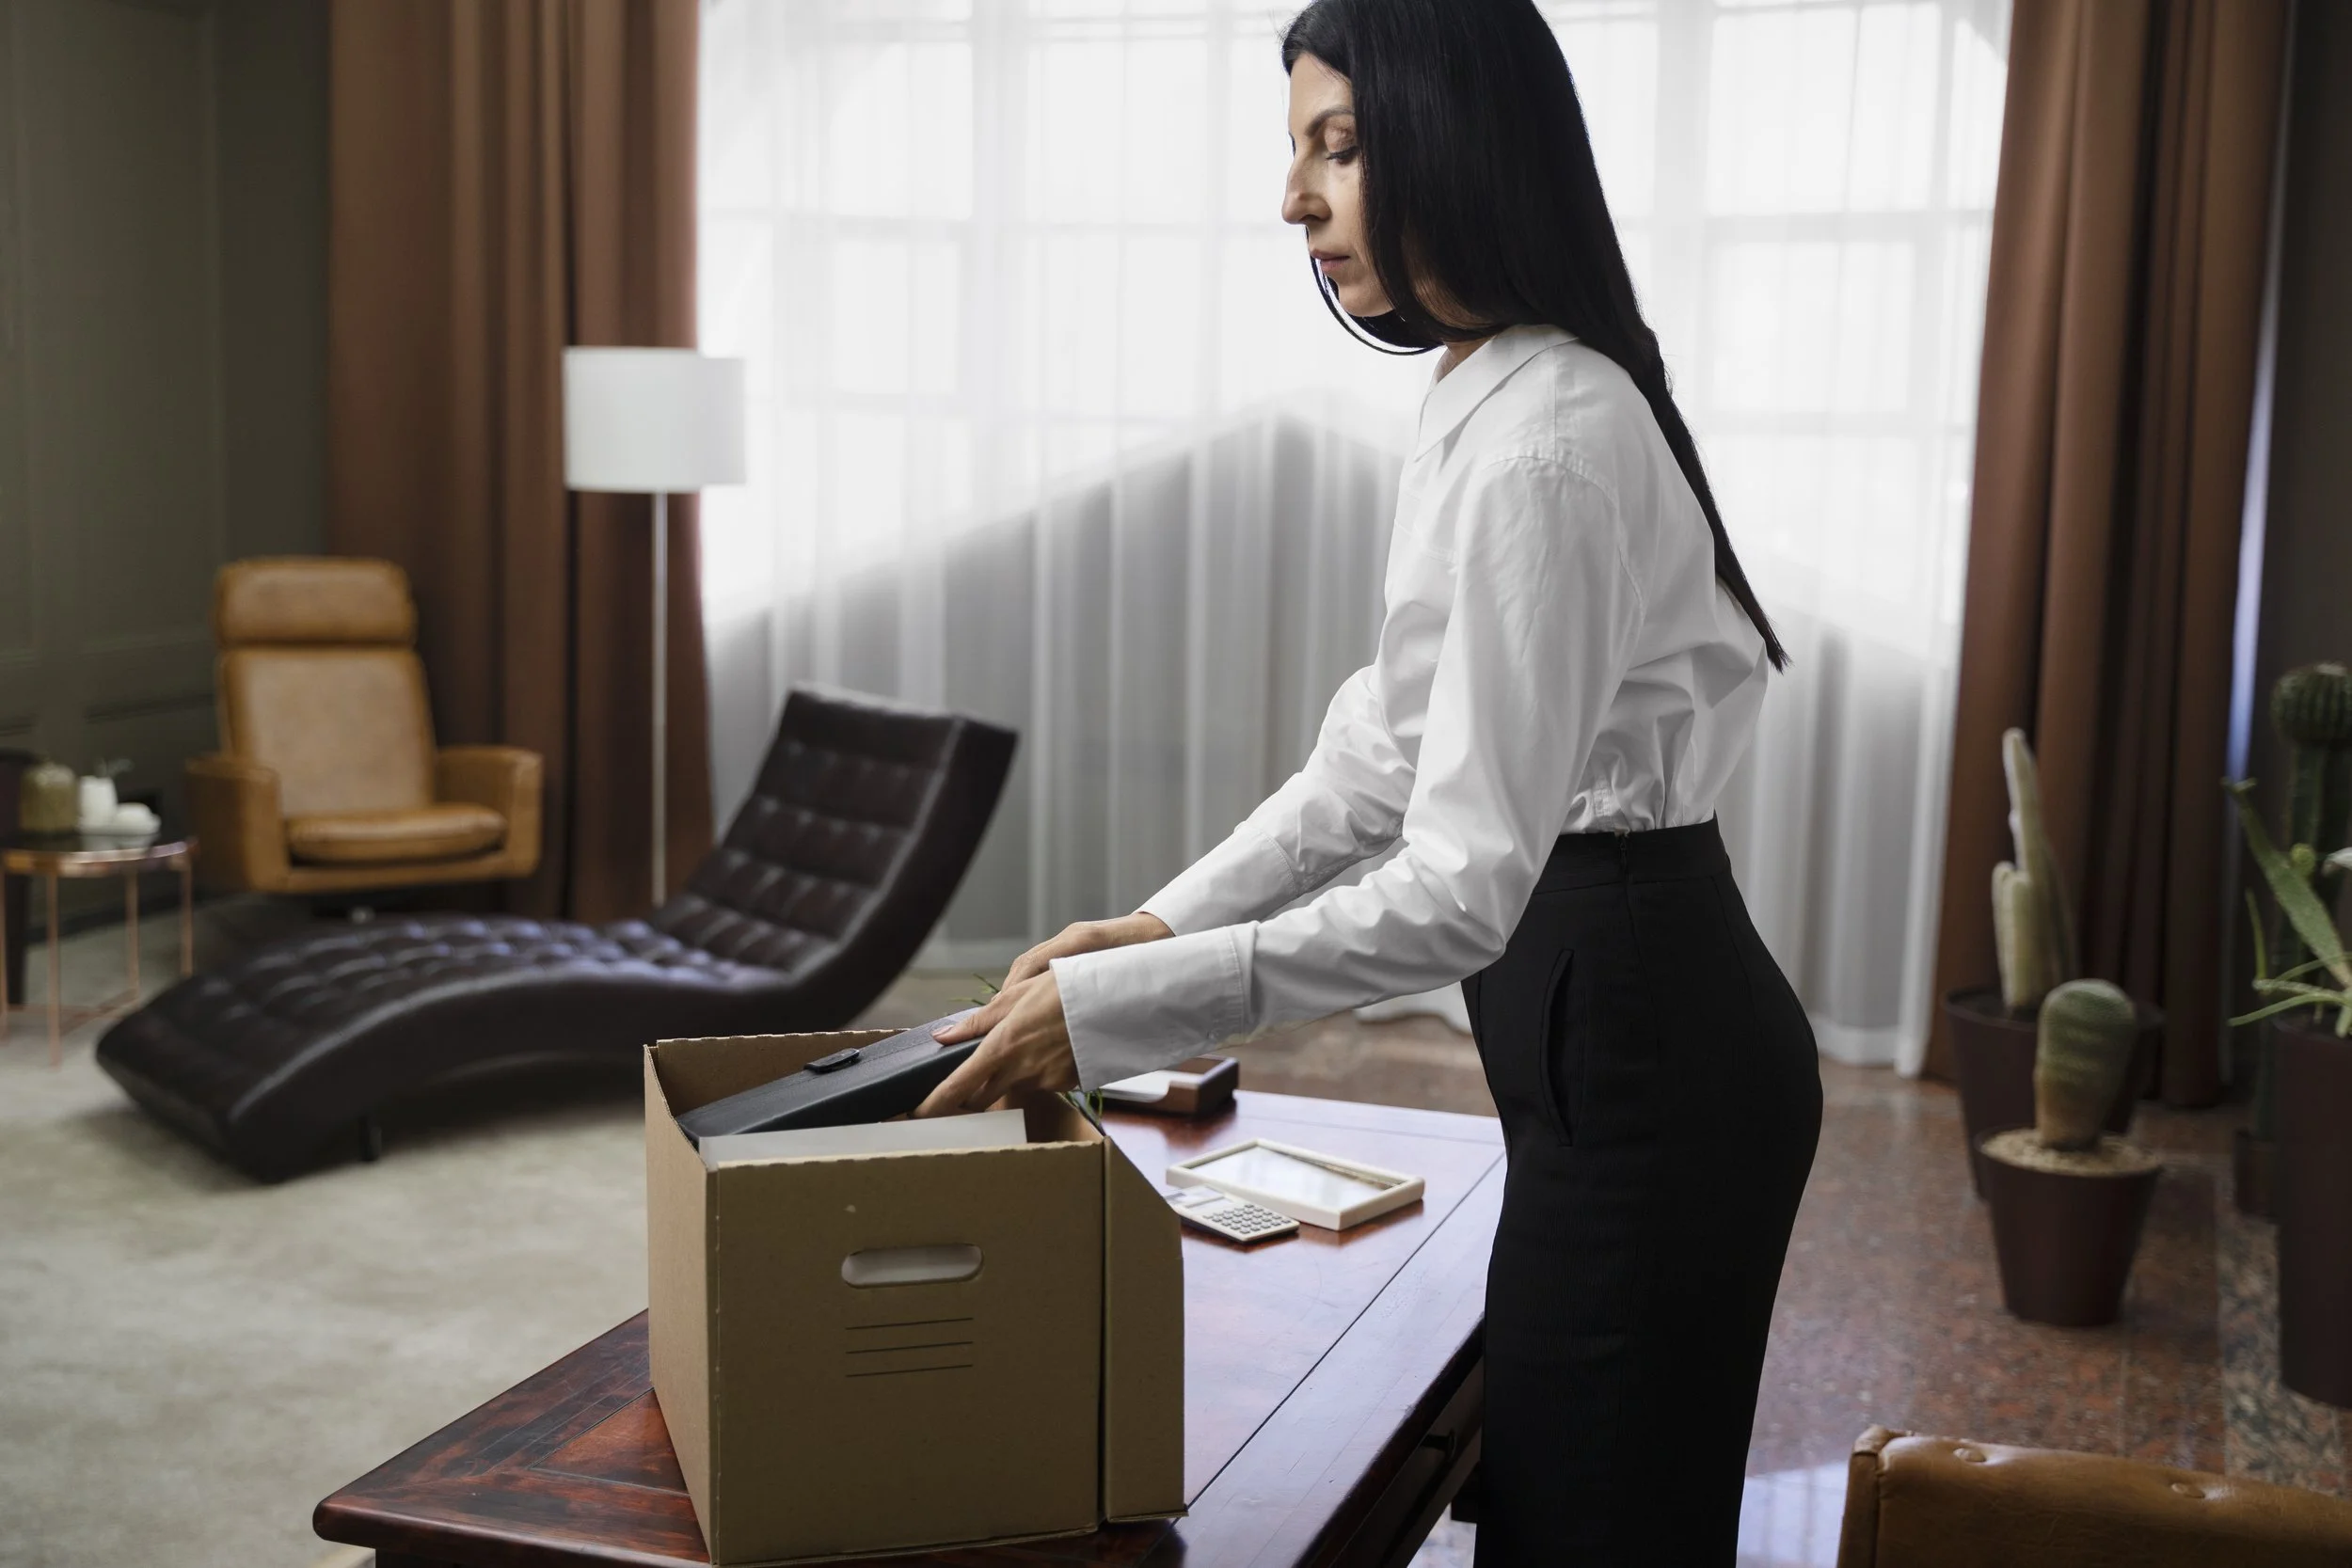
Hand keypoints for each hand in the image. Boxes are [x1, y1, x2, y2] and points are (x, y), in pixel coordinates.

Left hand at [916, 912, 1173, 1115]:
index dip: (936, 1102)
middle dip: (970, 1094)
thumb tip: (944, 1035)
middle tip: (962, 1082)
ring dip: (1010, 1075)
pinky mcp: (1071, 1082)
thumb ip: (980, 1019)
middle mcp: (1024, 1070)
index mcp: (1005, 1046)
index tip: (917, 1113)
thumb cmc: (1072, 985)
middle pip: (984, 1095)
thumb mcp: (1021, 992)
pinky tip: (1052, 1044)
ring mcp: (1049, 1080)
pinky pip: (1044, 1081)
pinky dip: (1038, 1069)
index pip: (960, 1085)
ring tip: (1026, 1042)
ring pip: (1016, 1086)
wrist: (1125, 996)